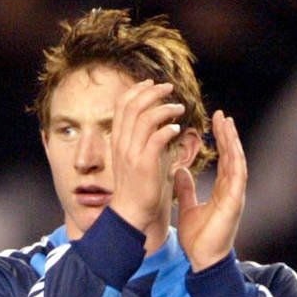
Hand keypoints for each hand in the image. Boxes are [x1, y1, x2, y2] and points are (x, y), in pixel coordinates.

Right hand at [108, 79, 184, 233]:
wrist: (130, 213)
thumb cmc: (137, 187)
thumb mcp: (136, 157)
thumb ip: (145, 138)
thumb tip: (162, 121)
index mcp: (118, 139)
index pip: (122, 104)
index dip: (137, 90)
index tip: (152, 84)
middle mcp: (122, 143)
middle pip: (133, 105)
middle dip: (153, 92)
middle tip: (169, 89)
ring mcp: (131, 153)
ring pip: (145, 117)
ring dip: (164, 108)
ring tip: (179, 109)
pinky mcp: (144, 164)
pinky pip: (156, 138)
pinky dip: (167, 129)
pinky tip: (177, 129)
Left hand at [174, 110, 245, 270]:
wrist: (203, 260)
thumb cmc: (198, 238)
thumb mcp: (188, 207)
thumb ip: (186, 189)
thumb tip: (181, 171)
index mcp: (221, 190)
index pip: (223, 159)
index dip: (220, 140)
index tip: (215, 121)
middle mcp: (231, 190)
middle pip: (232, 156)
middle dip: (228, 134)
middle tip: (222, 114)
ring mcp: (235, 195)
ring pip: (238, 162)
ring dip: (233, 142)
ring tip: (227, 123)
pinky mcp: (235, 202)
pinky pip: (238, 176)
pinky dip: (236, 160)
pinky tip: (233, 146)